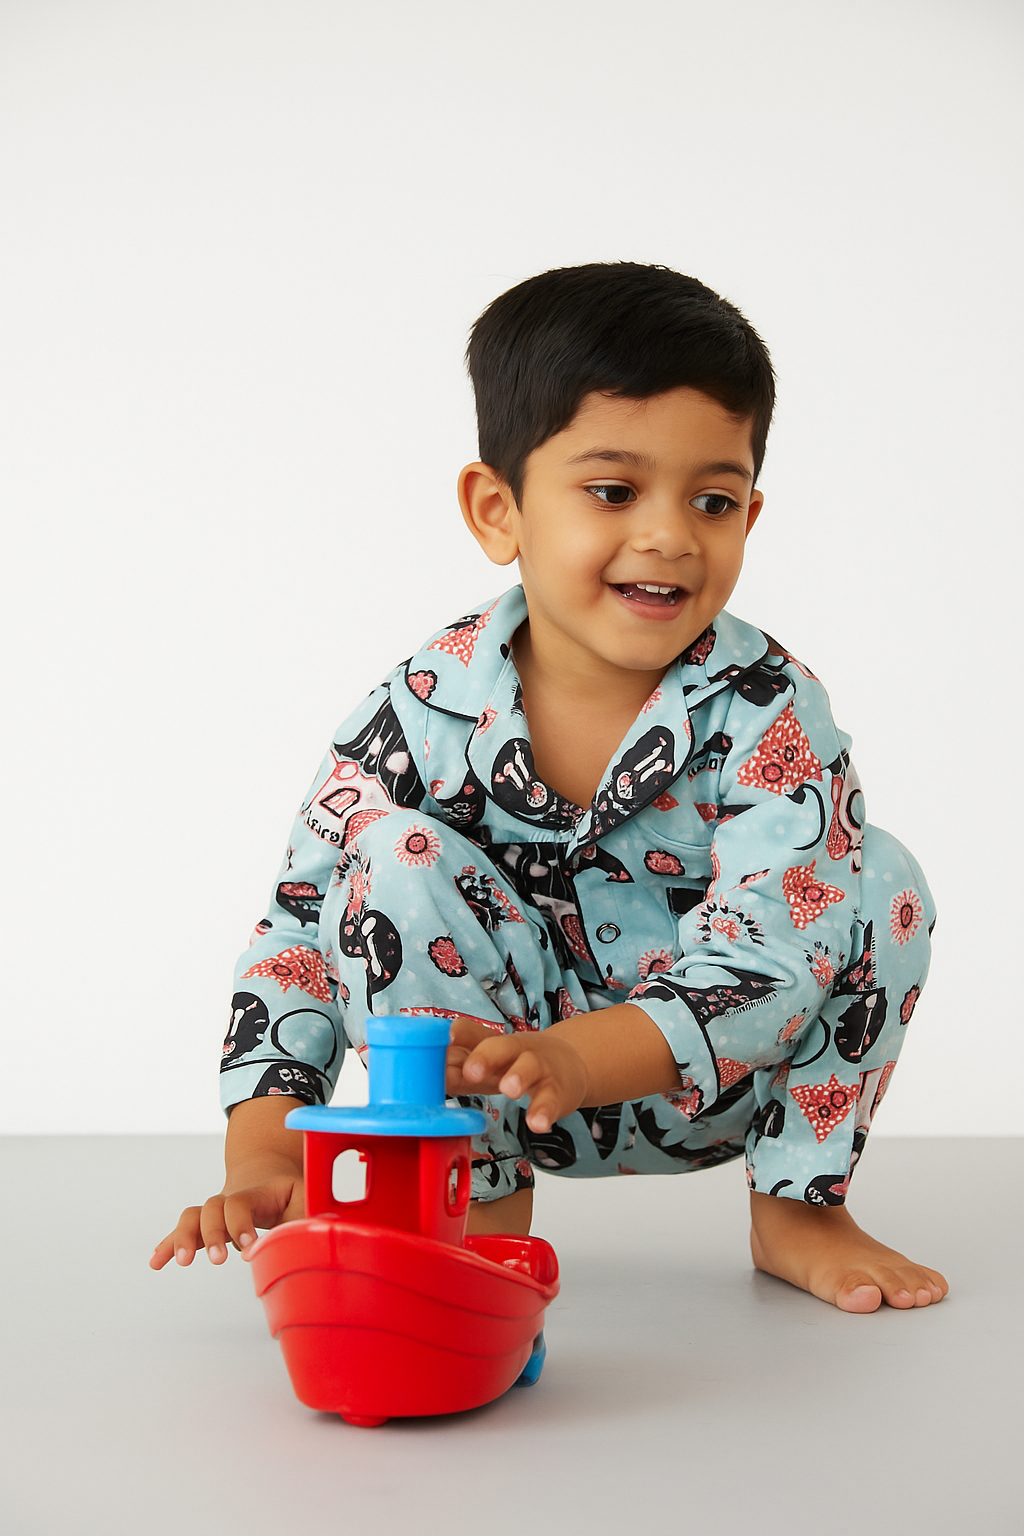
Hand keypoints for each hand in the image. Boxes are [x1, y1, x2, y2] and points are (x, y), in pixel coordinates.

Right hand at [150, 1154, 304, 1268]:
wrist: (269, 1171)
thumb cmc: (291, 1189)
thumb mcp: (306, 1196)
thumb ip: (307, 1216)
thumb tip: (313, 1240)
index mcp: (257, 1192)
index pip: (241, 1203)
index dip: (241, 1224)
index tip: (249, 1248)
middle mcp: (232, 1199)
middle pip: (212, 1207)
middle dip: (212, 1233)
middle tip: (219, 1259)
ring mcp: (216, 1211)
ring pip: (193, 1216)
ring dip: (184, 1237)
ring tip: (182, 1261)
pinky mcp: (207, 1224)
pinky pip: (184, 1231)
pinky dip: (168, 1244)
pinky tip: (156, 1262)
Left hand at [446, 1015, 588, 1133]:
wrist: (568, 1066)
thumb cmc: (517, 1066)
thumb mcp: (491, 1065)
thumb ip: (461, 1072)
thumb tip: (424, 1081)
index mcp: (494, 1045)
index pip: (475, 1034)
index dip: (460, 1034)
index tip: (445, 1037)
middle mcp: (516, 1051)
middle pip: (501, 1046)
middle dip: (485, 1057)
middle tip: (471, 1071)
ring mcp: (539, 1070)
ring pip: (530, 1067)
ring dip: (518, 1077)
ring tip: (508, 1090)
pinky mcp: (557, 1093)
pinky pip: (551, 1101)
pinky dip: (543, 1112)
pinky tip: (536, 1123)